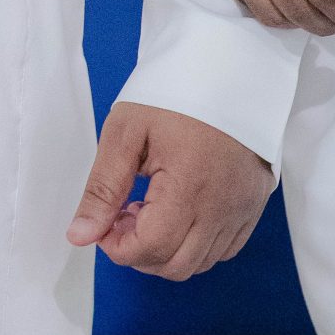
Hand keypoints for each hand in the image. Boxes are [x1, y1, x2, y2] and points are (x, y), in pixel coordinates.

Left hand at [67, 100, 272, 278]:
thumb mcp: (126, 131)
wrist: (227, 68)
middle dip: (140, 251)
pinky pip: (224, 248)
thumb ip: (102, 188)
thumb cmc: (174, 93)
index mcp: (188, 187)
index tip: (105, 219)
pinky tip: (179, 211)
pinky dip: (196, 244)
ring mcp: (243, 210)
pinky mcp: (254, 206)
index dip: (117, 245)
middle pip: (176, 266)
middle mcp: (222, 208)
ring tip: (151, 205)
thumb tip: (80, 236)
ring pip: (201, 263)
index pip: (149, 249)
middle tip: (125, 212)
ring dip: (168, 249)